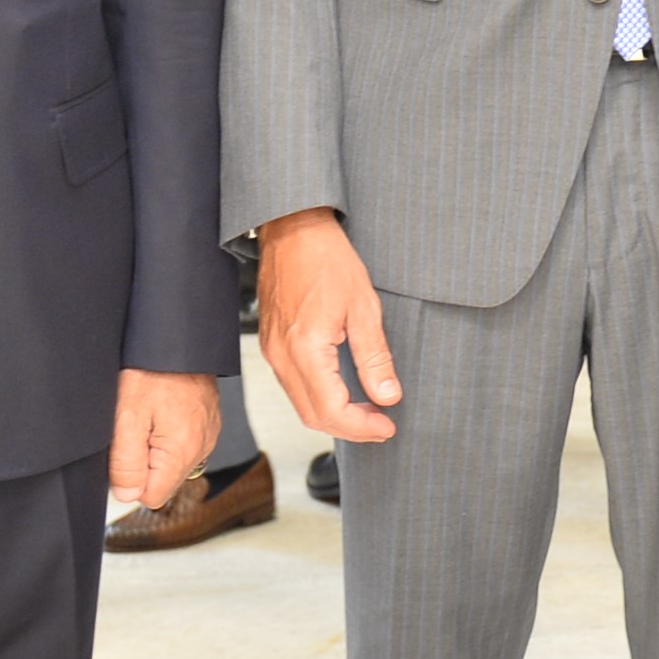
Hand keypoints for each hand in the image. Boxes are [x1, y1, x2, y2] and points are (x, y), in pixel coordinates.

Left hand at [110, 369, 219, 510]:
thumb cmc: (151, 369)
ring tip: (148, 415)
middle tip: (134, 428)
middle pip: (163, 480)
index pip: (152, 496)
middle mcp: (202, 446)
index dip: (130, 481)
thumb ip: (126, 463)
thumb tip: (126, 496)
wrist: (177, 338)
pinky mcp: (208, 422)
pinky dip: (168, 434)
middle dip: (143, 463)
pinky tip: (160, 410)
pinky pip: (183, 444)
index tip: (122, 454)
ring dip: (155, 448)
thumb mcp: (126, 417)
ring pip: (172, 462)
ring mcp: (208, 434)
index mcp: (182, 451)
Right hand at [259, 207, 399, 441]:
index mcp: (306, 349)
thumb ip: (375, 357)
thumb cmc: (326, 259)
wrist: (293, 230)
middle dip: (350, 428)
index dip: (362, 427)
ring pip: (301, 404)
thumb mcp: (364, 307)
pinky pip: (293, 385)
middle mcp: (282, 356)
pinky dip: (318, 397)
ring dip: (334, 414)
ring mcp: (272, 351)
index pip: (333, 410)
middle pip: (313, 416)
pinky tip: (342, 389)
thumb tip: (387, 395)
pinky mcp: (271, 344)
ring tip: (367, 409)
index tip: (387, 426)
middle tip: (381, 424)